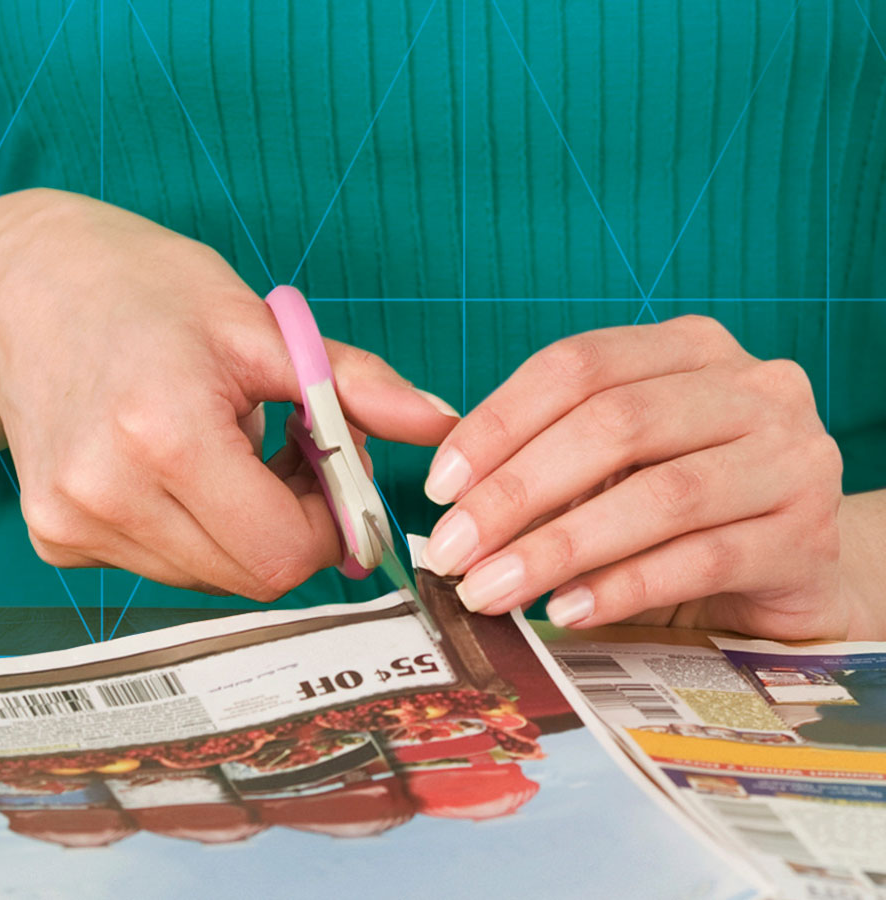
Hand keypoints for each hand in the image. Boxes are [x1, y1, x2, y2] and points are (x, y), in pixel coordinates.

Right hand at [0, 189, 458, 600]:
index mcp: (164, 435)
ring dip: (242, 529)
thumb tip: (438, 423)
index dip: (330, 522)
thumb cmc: (144, 292)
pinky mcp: (56, 540)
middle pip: (251, 576)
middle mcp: (107, 494)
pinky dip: (193, 531)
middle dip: (292, 526)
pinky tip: (175, 468)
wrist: (23, 292)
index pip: (283, 551)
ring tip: (225, 449)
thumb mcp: (258, 323)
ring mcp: (72, 524)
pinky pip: (161, 566)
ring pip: (209, 578)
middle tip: (285, 453)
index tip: (332, 467)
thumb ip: (355, 384)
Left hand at [420, 315, 847, 639]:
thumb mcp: (619, 462)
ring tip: (493, 587)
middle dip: (517, 492)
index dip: (499, 423)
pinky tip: (567, 609)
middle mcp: (750, 388)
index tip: (441, 484)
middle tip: (454, 549)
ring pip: (660, 496)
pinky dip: (624, 586)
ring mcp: (791, 457)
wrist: (795, 562)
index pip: (577, 366)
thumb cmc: (688, 505)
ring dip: (560, 547)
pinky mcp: (806, 536)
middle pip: (614, 425)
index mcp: (689, 349)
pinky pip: (701, 559)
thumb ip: (551, 460)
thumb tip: (455, 498)